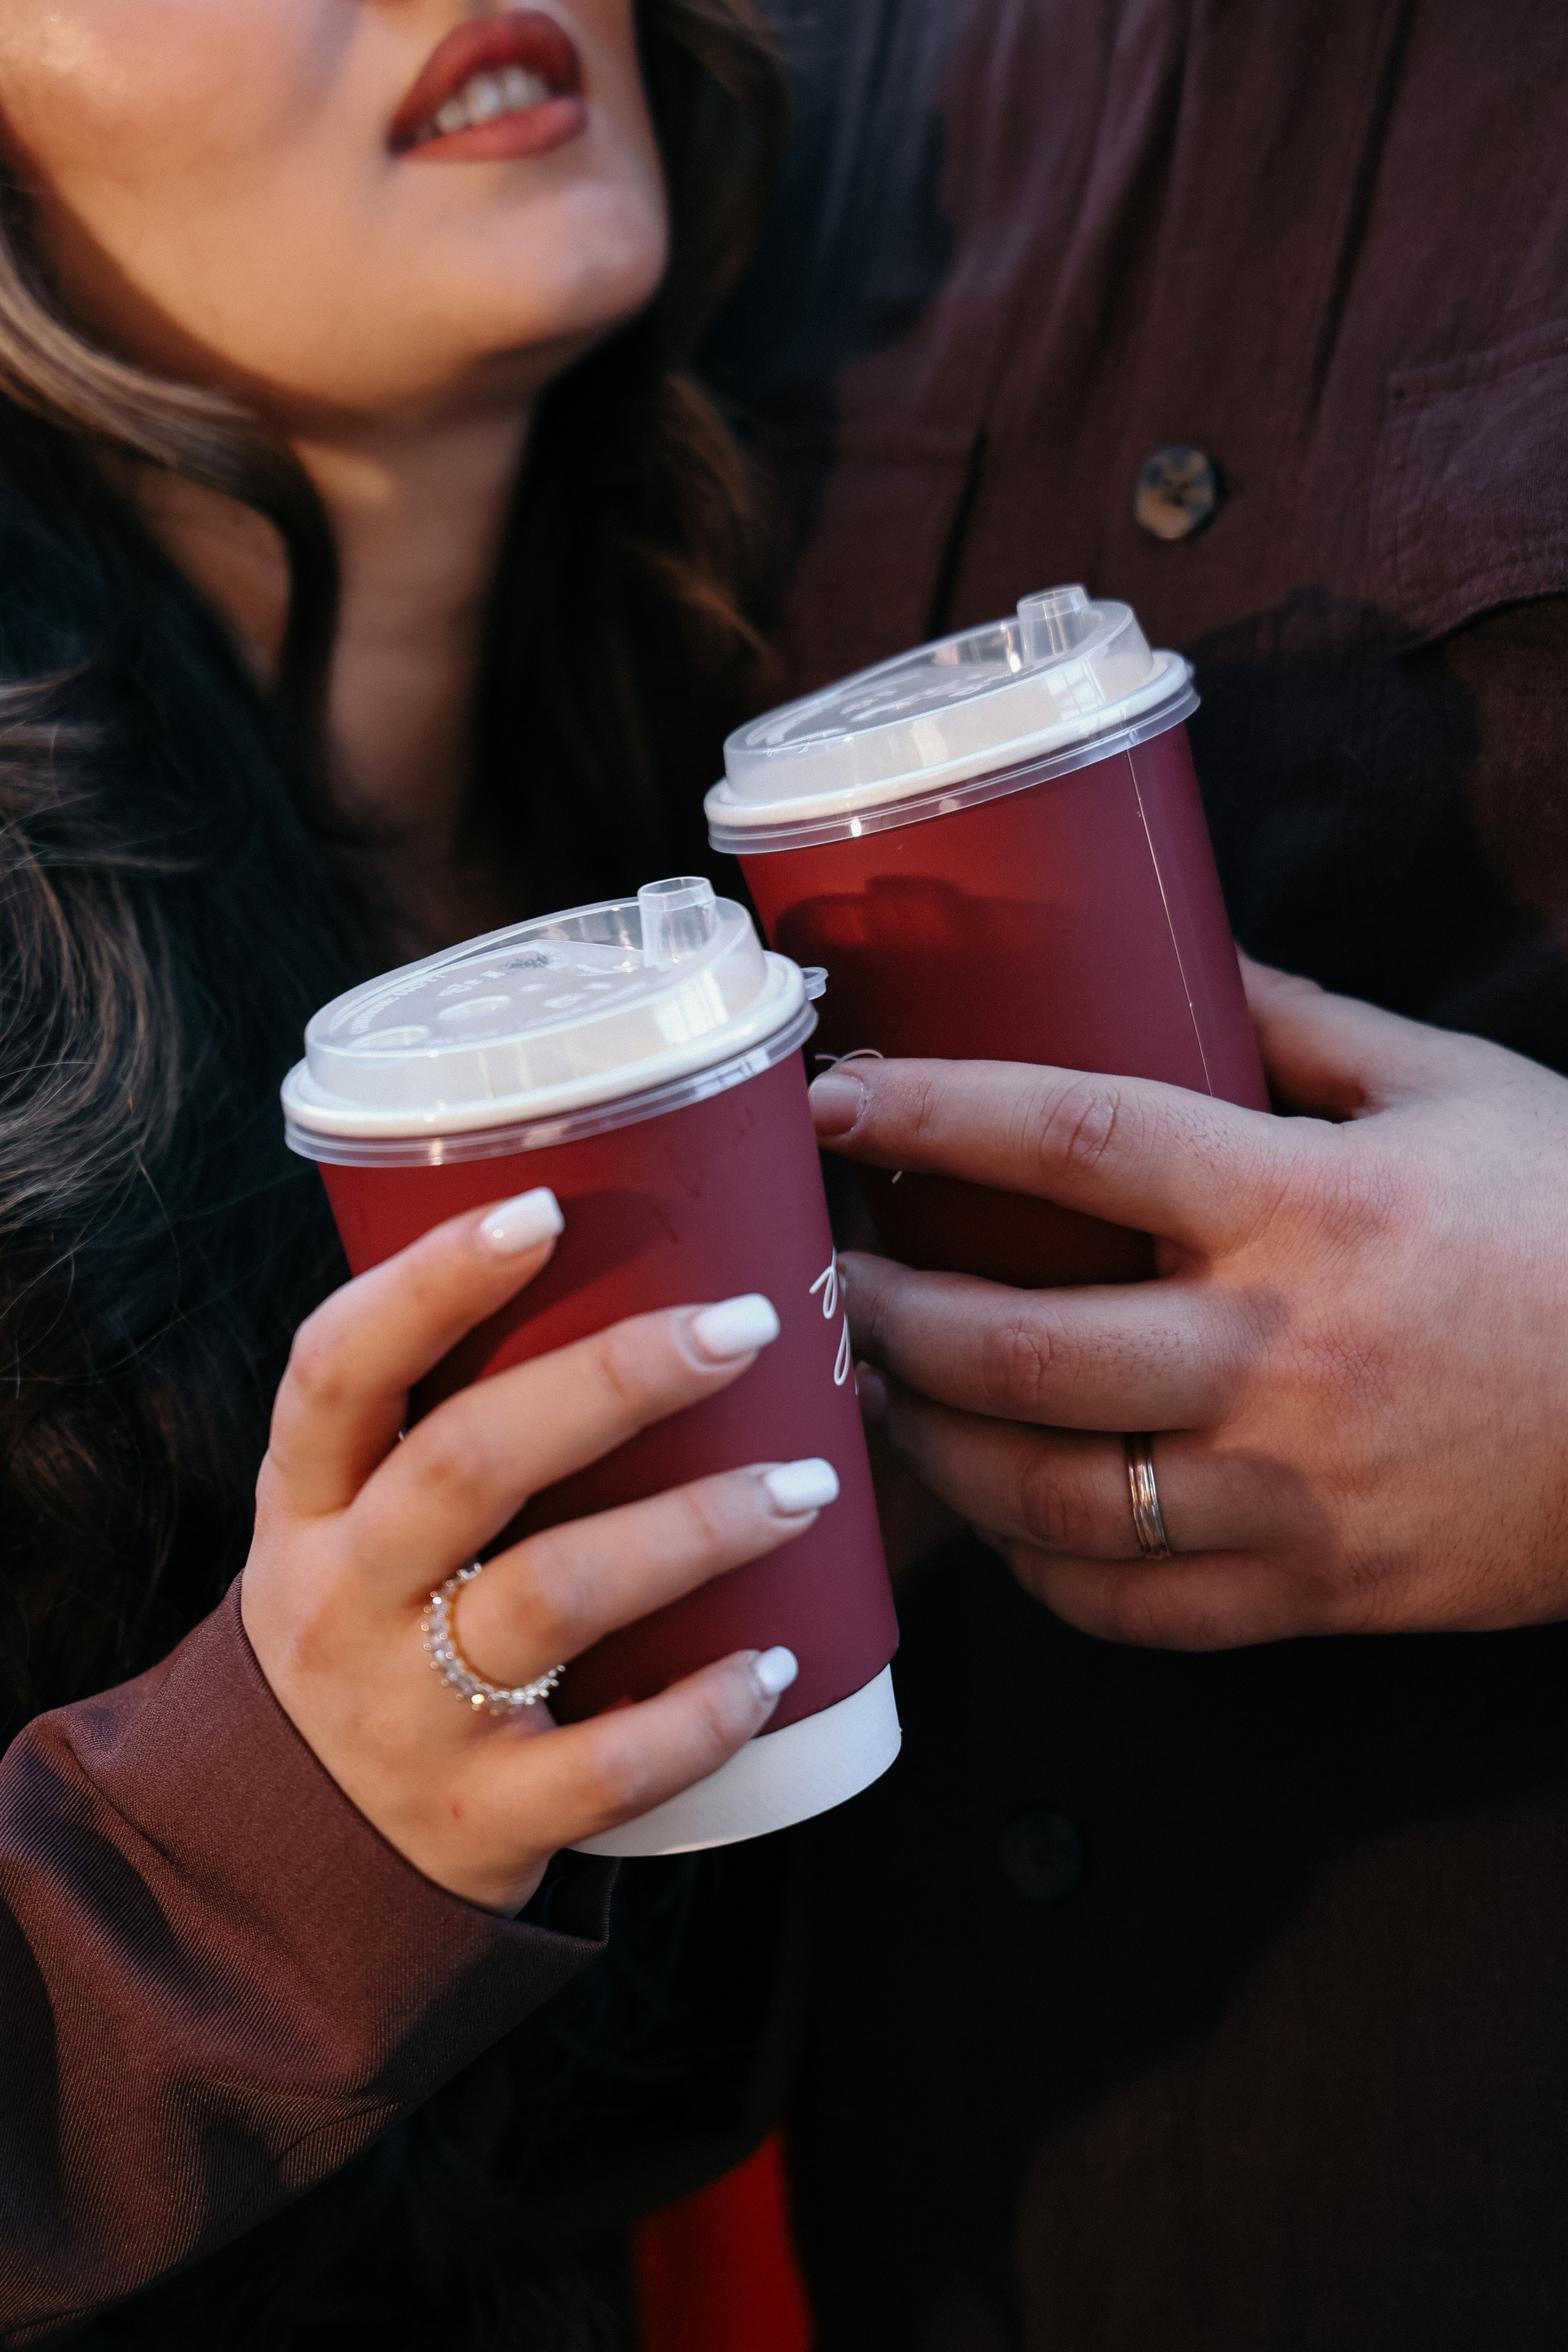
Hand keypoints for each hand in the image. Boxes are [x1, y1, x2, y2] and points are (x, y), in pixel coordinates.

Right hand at [241, 1188, 830, 1912]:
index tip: (544, 1211)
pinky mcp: (481, 1818)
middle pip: (468, 1463)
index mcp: (306, 1503)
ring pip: (552, 1597)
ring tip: (806, 1484)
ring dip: (693, 1531)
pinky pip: (606, 1764)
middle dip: (612, 1381)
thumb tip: (641, 1276)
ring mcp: (408, 1713)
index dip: (430, 1282)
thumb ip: (445, 1420)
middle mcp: (343, 1597)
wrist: (296, 1854)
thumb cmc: (373, 1630)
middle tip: (741, 1326)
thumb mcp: (351, 1523)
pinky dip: (701, 1713)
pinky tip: (778, 1663)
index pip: (338, 1367)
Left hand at [808, 960, 1567, 1648]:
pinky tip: (994, 1509)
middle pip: (1022, 1345)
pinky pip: (1128, 1605)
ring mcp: (1295, 1493)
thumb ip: (1302, 1023)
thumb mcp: (1456, 1092)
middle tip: (831, 1275)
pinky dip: (1034, 1564)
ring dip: (931, 1441)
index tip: (833, 1096)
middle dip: (889, 1311)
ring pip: (1048, 1494)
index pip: (1077, 1142)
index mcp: (1315, 1206)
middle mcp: (1286, 1356)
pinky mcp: (1315, 1591)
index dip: (934, 1113)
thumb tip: (1185, 952)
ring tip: (880, 1387)